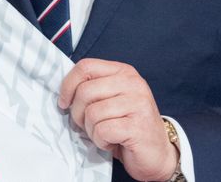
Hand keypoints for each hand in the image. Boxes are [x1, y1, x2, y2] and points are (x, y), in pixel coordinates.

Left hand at [58, 58, 177, 180]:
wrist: (157, 154)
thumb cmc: (127, 126)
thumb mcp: (110, 99)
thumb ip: (92, 88)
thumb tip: (62, 91)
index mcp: (124, 72)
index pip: (85, 66)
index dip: (68, 85)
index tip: (64, 102)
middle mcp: (133, 83)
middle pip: (85, 91)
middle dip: (78, 113)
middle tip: (88, 125)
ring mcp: (138, 104)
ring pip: (92, 113)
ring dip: (91, 130)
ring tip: (104, 134)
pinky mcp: (138, 126)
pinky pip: (102, 130)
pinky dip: (101, 141)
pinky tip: (112, 142)